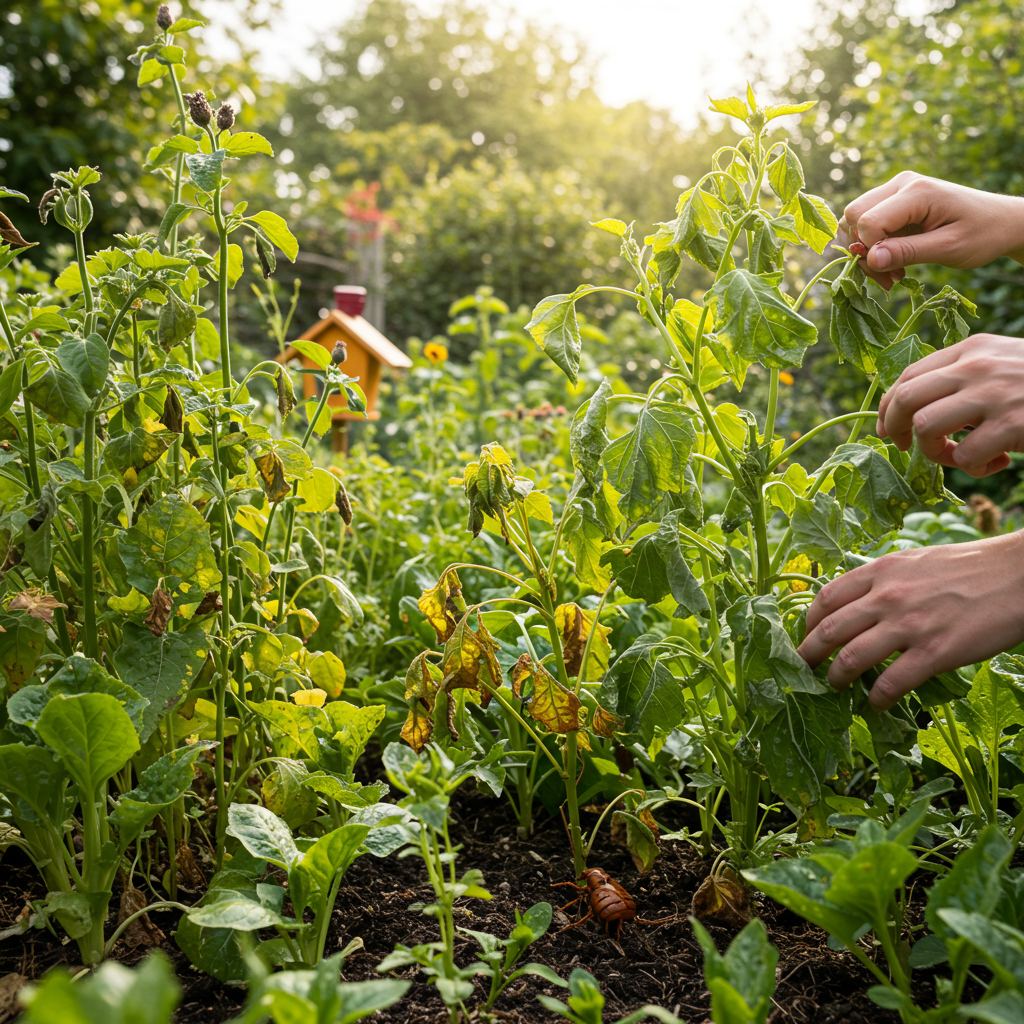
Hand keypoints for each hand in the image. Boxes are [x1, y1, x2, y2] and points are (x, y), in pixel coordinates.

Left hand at [797, 533, 1023, 709]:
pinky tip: (875, 703)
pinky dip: (877, 698)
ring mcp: (909, 626)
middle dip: (809, 654)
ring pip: (851, 659)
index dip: (809, 622)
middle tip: (803, 668)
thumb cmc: (969, 567)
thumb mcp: (915, 561)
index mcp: (881, 572)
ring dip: (836, 678)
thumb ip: (885, 581)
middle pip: (829, 631)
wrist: (1019, 575)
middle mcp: (887, 597)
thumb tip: (860, 602)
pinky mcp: (935, 653)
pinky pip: (892, 683)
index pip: (826, 599)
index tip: (808, 635)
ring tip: (834, 687)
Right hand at [841, 171, 1023, 289]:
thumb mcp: (949, 248)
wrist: (1000, 221)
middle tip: (888, 277)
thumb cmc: (982, 233)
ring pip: (854, 219)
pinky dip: (872, 246)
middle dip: (862, 251)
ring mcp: (897, 189)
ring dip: (865, 251)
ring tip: (892, 272)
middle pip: (853, 215)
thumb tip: (869, 259)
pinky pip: (866, 223)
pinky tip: (893, 261)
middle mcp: (902, 183)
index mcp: (917, 192)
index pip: (869, 221)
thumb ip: (908, 252)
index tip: (891, 275)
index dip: (870, 251)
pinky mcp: (895, 200)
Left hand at [876, 333, 1023, 476]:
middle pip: (905, 399)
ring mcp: (994, 394)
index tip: (890, 430)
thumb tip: (911, 409)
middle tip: (909, 447)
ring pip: (925, 427)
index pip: (907, 376)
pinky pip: (964, 456)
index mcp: (971, 349)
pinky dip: (974, 469)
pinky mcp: (1012, 424)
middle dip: (896, 429)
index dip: (888, 408)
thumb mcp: (1001, 364)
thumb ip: (961, 376)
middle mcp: (977, 366)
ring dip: (935, 452)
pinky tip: (998, 463)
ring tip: (959, 456)